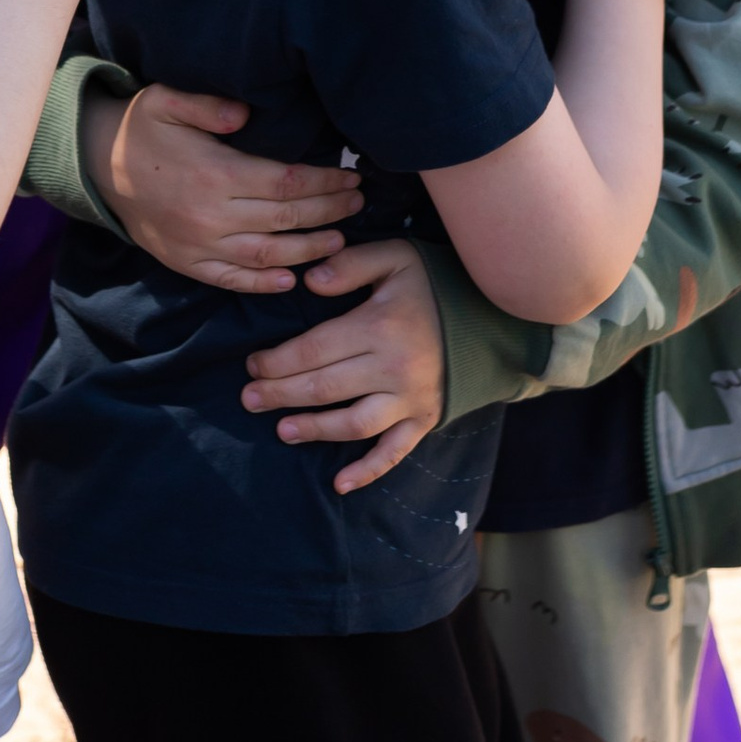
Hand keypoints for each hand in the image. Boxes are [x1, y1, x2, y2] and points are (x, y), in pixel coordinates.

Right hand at [99, 85, 361, 291]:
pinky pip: (230, 280)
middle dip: (329, 213)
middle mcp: (211, 215)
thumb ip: (207, 106)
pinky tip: (290, 280)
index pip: (286, 183)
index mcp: (215, 174)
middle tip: (358, 204)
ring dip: (308, 250)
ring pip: (266, 256)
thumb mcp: (165, 102)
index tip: (350, 177)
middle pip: (285, 219)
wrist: (97, 167)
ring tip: (339, 240)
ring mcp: (199, 244)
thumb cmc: (141, 129)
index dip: (324, 183)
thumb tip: (246, 113)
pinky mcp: (187, 263)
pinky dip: (262, 284)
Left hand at [241, 237, 445, 491]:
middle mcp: (393, 368)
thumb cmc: (433, 284)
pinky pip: (395, 451)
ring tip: (282, 431)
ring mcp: (410, 398)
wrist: (490, 315)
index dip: (278, 360)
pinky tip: (340, 483)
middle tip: (250, 399)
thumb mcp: (395, 258)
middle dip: (281, 394)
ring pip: (353, 424)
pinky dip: (368, 471)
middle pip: (324, 388)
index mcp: (378, 327)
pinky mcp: (425, 418)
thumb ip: (351, 265)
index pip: (314, 349)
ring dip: (314, 430)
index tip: (252, 364)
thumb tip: (309, 282)